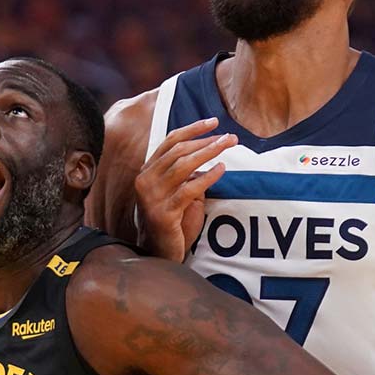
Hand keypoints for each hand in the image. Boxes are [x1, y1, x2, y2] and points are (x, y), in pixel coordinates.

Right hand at [134, 118, 234, 261]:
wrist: (159, 252)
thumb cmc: (172, 220)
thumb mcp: (175, 190)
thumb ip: (184, 172)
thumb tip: (208, 149)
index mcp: (146, 171)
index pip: (170, 141)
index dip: (192, 129)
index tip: (214, 122)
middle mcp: (145, 181)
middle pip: (178, 150)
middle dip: (206, 140)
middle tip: (230, 137)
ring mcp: (152, 197)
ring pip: (183, 165)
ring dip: (208, 152)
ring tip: (228, 146)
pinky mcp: (163, 213)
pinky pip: (188, 189)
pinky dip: (207, 177)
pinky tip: (221, 169)